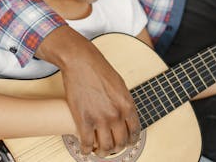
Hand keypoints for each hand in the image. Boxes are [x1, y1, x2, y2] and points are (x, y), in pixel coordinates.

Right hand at [36, 26, 139, 156]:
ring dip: (103, 152)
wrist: (81, 62)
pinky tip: (85, 150)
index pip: (135, 131)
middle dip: (117, 148)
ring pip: (106, 147)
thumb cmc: (99, 70)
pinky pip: (87, 144)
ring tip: (99, 151)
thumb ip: (124, 102)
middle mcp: (116, 114)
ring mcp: (100, 118)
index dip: (131, 140)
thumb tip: (125, 117)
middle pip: (121, 142)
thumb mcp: (120, 86)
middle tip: (111, 147)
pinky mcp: (83, 120)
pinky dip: (86, 150)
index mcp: (127, 105)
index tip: (126, 142)